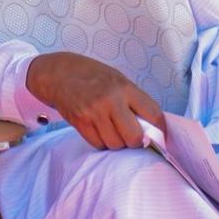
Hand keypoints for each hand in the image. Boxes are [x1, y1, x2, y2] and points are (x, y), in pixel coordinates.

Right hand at [26, 52, 165, 150]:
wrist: (57, 74)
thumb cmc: (90, 75)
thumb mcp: (117, 79)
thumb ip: (133, 99)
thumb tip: (150, 125)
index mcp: (124, 87)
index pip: (153, 114)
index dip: (160, 128)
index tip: (160, 134)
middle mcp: (110, 101)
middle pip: (135, 137)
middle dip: (136, 140)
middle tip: (131, 135)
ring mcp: (94, 113)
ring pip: (116, 144)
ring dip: (117, 142)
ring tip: (112, 130)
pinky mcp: (80, 123)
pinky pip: (98, 144)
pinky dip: (101, 142)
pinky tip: (99, 130)